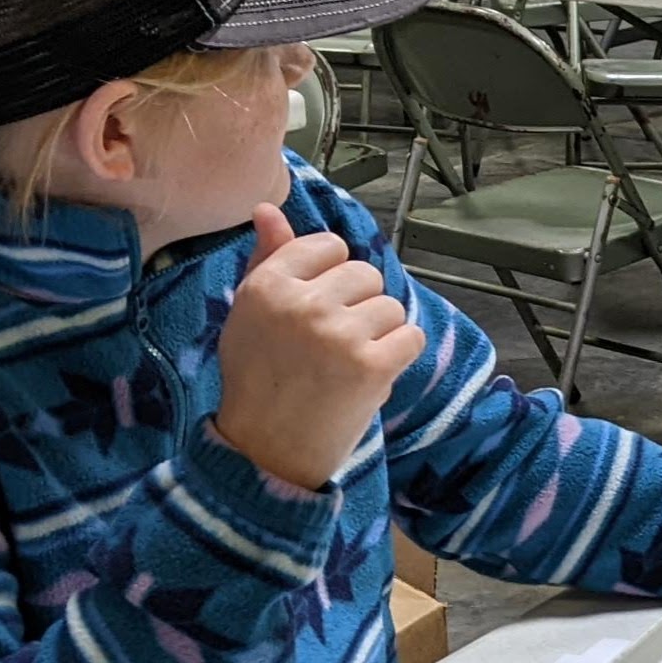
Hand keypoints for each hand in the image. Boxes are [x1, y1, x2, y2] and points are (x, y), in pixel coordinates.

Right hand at [212, 204, 426, 489]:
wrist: (266, 453)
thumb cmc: (259, 380)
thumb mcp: (249, 315)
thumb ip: (268, 260)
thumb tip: (268, 209)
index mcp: (267, 285)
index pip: (328, 245)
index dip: (330, 278)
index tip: (316, 311)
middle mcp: (302, 304)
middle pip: (365, 274)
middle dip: (358, 306)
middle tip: (329, 346)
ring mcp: (339, 334)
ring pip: (391, 306)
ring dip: (380, 334)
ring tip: (345, 364)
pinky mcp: (371, 365)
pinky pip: (411, 337)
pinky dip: (399, 357)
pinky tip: (369, 376)